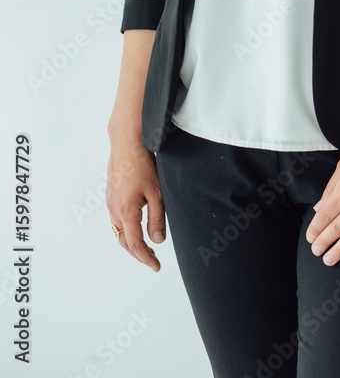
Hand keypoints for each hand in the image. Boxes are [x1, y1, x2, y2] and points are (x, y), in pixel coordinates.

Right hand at [106, 141, 166, 271]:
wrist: (127, 144)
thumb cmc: (142, 165)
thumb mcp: (156, 192)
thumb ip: (157, 218)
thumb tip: (157, 240)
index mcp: (126, 211)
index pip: (134, 243)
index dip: (145, 258)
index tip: (156, 266)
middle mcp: (115, 209)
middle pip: (123, 241)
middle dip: (138, 253)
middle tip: (153, 260)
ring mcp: (110, 202)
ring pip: (119, 231)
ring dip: (131, 242)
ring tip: (147, 246)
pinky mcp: (111, 196)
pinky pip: (116, 220)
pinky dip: (126, 229)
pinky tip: (136, 227)